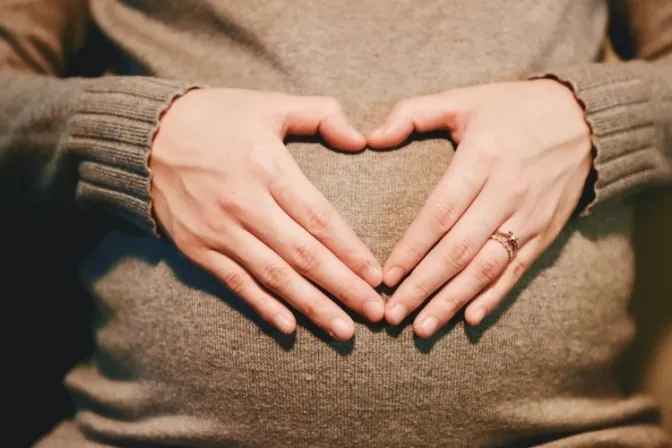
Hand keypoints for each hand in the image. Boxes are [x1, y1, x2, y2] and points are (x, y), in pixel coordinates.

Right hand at [151, 88, 383, 340]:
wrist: (147, 135)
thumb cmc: (216, 118)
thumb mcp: (269, 104)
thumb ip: (320, 115)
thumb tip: (360, 140)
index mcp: (267, 166)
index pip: (319, 218)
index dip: (350, 251)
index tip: (376, 276)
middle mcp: (244, 204)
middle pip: (303, 255)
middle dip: (343, 287)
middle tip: (375, 314)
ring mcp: (218, 230)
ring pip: (274, 276)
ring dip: (311, 306)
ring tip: (344, 329)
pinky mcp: (198, 248)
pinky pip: (236, 283)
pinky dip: (263, 306)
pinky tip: (290, 327)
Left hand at [368, 80, 591, 336]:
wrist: (585, 120)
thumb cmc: (513, 109)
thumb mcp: (464, 99)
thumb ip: (413, 114)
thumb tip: (370, 138)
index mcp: (483, 157)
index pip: (441, 212)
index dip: (412, 247)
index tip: (386, 276)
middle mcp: (508, 191)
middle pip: (459, 249)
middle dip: (423, 286)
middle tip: (393, 314)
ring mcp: (529, 216)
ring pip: (486, 268)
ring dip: (453, 300)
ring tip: (422, 327)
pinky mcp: (545, 232)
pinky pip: (517, 270)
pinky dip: (493, 297)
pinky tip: (469, 318)